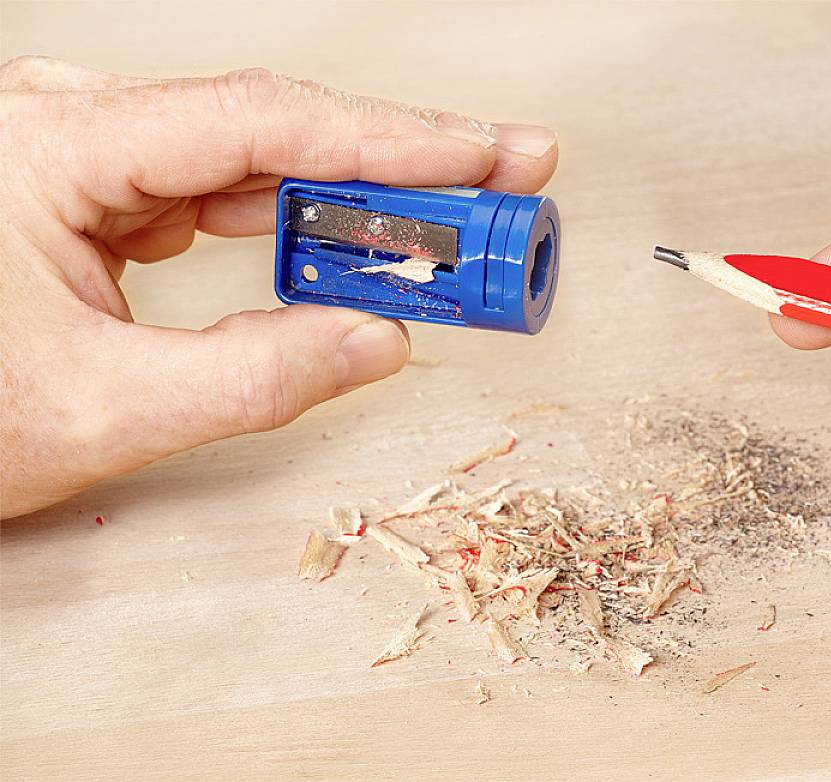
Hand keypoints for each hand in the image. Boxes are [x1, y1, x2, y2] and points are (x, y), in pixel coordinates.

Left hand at [0, 57, 557, 518]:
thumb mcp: (98, 413)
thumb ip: (250, 382)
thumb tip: (382, 343)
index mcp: (51, 149)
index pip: (256, 122)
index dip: (389, 138)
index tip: (485, 152)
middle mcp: (75, 130)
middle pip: (275, 128)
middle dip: (402, 161)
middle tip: (509, 178)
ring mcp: (93, 159)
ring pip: (260, 160)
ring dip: (362, 198)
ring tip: (457, 223)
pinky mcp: (108, 194)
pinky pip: (229, 195)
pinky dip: (303, 225)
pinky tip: (361, 246)